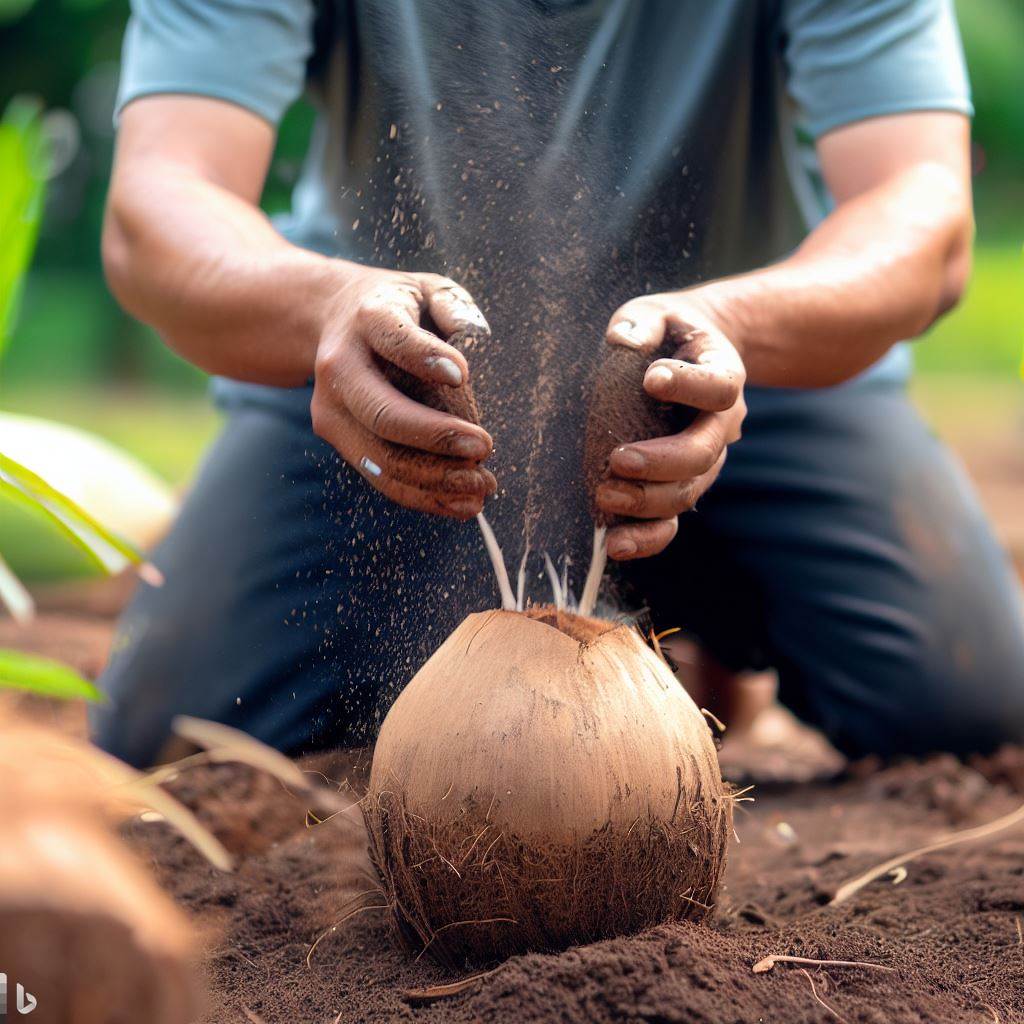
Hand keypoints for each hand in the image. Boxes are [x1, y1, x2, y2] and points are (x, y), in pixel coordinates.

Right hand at [311, 268, 496, 518]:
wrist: (330, 317)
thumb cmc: (398, 306)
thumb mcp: (426, 289)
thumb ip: (454, 306)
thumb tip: (475, 338)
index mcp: (369, 317)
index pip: (394, 339)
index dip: (425, 357)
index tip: (463, 374)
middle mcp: (341, 364)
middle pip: (384, 413)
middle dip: (437, 437)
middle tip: (485, 447)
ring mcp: (331, 406)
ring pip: (380, 456)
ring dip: (435, 478)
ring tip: (482, 486)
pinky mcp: (336, 435)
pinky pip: (379, 475)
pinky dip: (422, 495)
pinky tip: (462, 502)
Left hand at [597, 292, 745, 558]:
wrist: (689, 357)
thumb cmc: (666, 333)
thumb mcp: (654, 313)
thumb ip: (641, 322)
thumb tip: (622, 339)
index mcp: (722, 375)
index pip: (719, 386)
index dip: (690, 385)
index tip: (652, 378)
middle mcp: (720, 425)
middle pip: (703, 454)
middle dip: (662, 462)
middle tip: (618, 459)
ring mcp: (704, 461)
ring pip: (687, 492)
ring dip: (648, 502)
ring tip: (605, 497)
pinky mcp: (679, 486)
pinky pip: (671, 522)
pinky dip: (647, 538)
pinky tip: (615, 545)